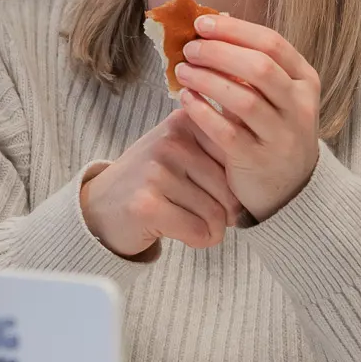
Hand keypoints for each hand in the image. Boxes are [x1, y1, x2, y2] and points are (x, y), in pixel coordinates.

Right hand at [80, 108, 243, 257]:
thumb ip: (218, 148)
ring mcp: (157, 171)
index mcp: (186, 120)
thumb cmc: (151, 181)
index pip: (237, 159)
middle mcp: (171, 140)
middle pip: (230, 190)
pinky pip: (199, 232)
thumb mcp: (182, 149)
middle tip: (202, 214)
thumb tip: (260, 170)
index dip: (235, 185)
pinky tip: (179, 232)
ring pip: (217, 215)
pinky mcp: (147, 205)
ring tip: (188, 221)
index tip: (216, 191)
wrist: (100, 207)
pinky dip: (198, 241)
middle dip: (225, 213)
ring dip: (211, 229)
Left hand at [174, 14, 320, 223]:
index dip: (234, 29)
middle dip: (218, 53)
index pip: (272, 43)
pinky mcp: (259, 160)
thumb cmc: (273, 129)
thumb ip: (250, 67)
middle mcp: (299, 106)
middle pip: (259, 68)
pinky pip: (227, 132)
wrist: (292, 187)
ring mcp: (282, 135)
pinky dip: (202, 111)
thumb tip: (205, 32)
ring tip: (182, 71)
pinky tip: (186, 99)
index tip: (201, 24)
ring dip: (207, 80)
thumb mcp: (276, 95)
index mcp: (305, 80)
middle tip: (189, 49)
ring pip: (243, 100)